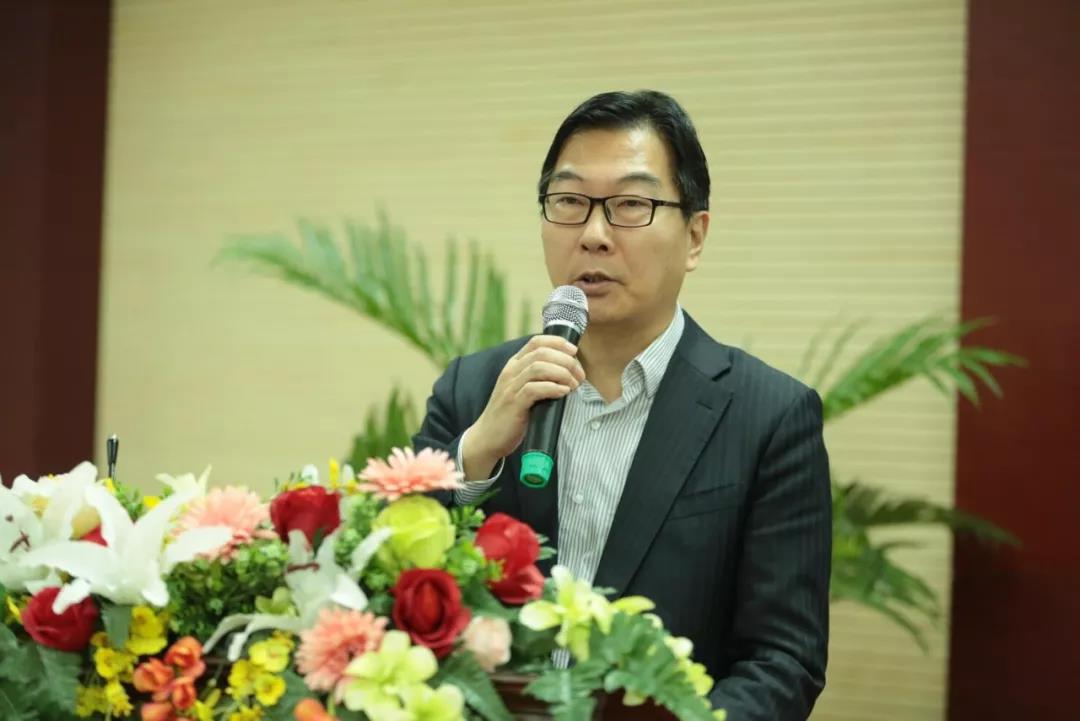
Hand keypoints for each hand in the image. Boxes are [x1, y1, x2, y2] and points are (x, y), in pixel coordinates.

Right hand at [461, 336, 585, 478]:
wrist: (487, 437)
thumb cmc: (511, 414)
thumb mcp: (522, 389)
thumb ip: (539, 378)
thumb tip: (568, 371)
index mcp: (514, 365)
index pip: (536, 342)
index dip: (558, 342)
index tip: (574, 351)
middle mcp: (511, 371)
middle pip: (542, 353)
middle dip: (566, 361)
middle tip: (579, 376)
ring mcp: (511, 387)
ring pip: (539, 367)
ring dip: (562, 373)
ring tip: (573, 385)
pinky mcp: (513, 404)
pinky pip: (535, 389)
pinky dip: (553, 388)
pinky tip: (563, 392)